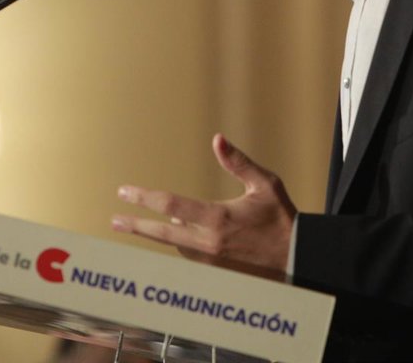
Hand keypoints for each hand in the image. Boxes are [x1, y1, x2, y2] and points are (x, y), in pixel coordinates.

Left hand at [111, 133, 296, 278]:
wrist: (297, 258)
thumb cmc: (282, 219)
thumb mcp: (264, 184)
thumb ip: (238, 162)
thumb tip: (217, 139)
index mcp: (217, 219)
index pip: (170, 205)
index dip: (144, 197)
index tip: (125, 193)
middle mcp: (208, 243)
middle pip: (161, 234)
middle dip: (136, 225)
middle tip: (115, 221)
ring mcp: (211, 261)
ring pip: (176, 244)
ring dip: (161, 233)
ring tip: (143, 224)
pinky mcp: (216, 272)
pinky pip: (189, 255)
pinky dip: (181, 243)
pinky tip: (178, 234)